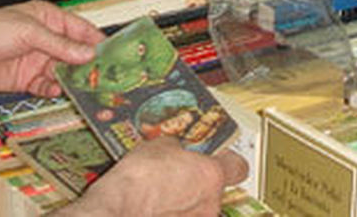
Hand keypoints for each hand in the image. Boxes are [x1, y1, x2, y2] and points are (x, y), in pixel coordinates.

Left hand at [0, 0, 104, 94]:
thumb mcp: (29, 32)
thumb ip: (60, 45)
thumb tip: (87, 52)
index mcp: (48, 19)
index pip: (80, 30)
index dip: (96, 41)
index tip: (112, 53)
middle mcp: (45, 40)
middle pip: (75, 54)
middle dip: (87, 65)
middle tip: (102, 76)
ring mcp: (37, 60)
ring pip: (64, 72)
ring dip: (72, 80)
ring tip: (83, 87)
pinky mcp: (27, 79)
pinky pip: (48, 86)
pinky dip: (54, 90)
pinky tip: (56, 90)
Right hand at [62, 138, 248, 216]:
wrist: (118, 210)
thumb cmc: (138, 181)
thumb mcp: (158, 146)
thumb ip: (176, 147)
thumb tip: (176, 147)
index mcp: (211, 175)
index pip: (238, 167)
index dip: (227, 160)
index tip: (218, 155)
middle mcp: (210, 203)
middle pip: (215, 189)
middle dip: (199, 182)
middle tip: (180, 174)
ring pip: (198, 208)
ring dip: (185, 201)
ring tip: (162, 194)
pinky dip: (173, 213)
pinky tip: (156, 208)